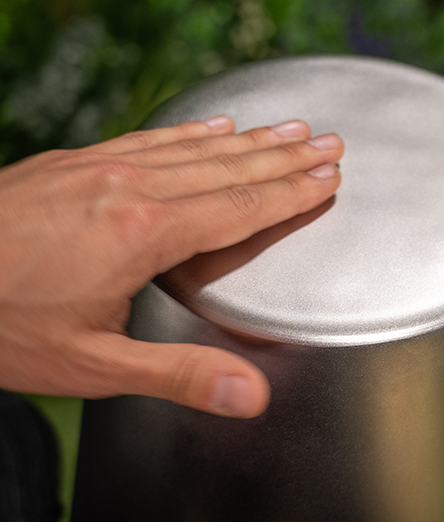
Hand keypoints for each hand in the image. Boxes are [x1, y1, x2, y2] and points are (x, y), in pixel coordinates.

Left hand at [0, 117, 343, 417]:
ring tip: (291, 127)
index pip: (241, 207)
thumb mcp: (93, 366)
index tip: (329, 178)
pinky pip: (150, 137)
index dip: (292, 193)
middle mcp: (127, 187)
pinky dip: (191, 131)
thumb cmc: (0, 326)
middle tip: (332, 142)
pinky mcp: (69, 160)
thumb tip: (254, 396)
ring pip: (194, 146)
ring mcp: (96, 166)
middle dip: (286, 155)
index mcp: (144, 233)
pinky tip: (210, 126)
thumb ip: (180, 374)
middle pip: (228, 166)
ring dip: (250, 137)